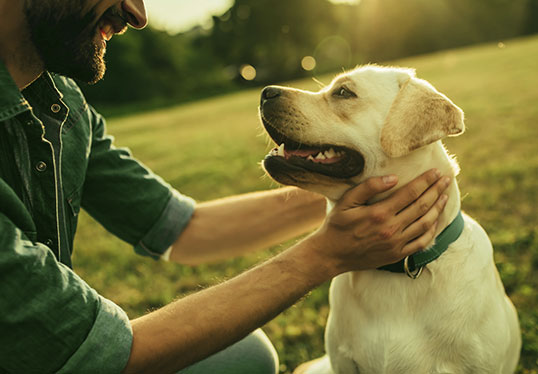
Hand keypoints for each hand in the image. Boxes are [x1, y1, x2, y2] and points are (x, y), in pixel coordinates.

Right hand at [309, 169, 450, 274]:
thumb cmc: (337, 225)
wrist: (331, 255)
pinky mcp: (397, 255)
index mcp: (379, 213)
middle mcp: (391, 229)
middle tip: (446, 179)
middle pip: (422, 206)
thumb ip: (368, 187)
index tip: (436, 172)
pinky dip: (432, 230)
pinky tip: (436, 220)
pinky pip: (421, 242)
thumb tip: (393, 178)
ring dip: (438, 208)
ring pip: (425, 223)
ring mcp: (396, 244)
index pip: (410, 193)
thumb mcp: (346, 202)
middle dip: (436, 191)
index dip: (426, 181)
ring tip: (445, 196)